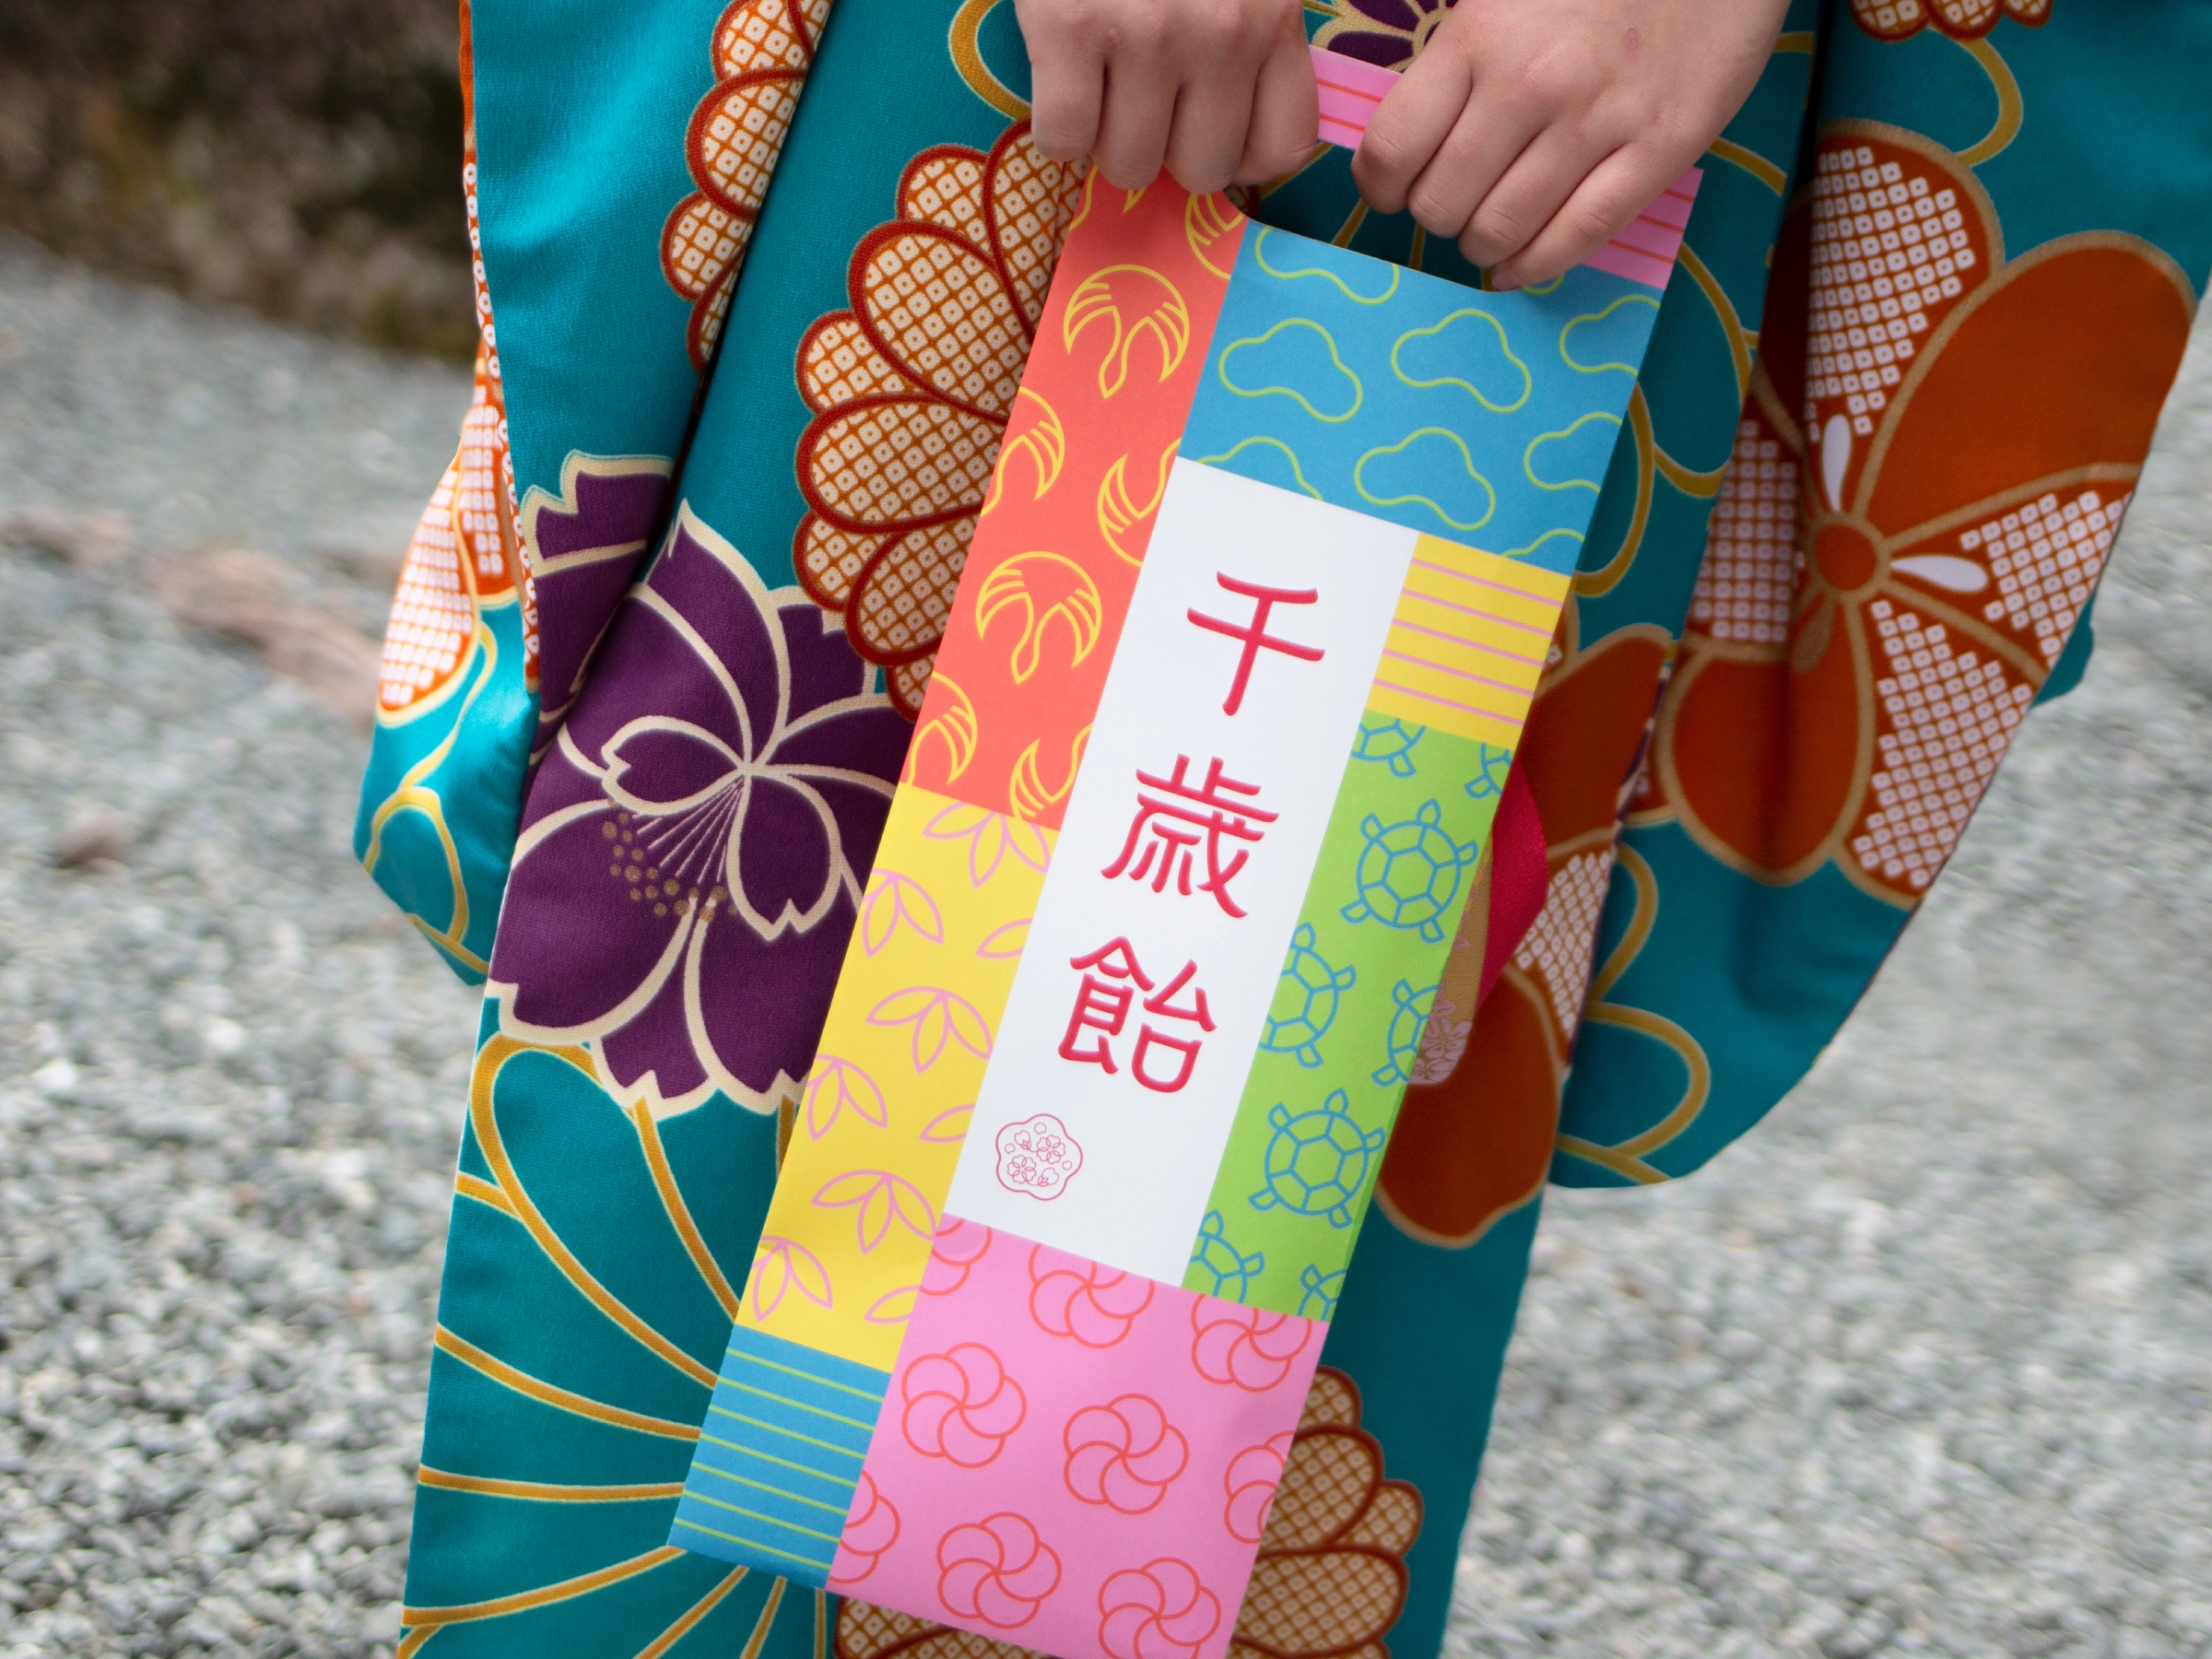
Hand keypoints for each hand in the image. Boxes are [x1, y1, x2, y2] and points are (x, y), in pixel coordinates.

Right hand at [1016, 0, 1318, 192]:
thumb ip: (1253, 27)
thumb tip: (1228, 128)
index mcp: (1272, 11)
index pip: (1284, 146)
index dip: (1240, 151)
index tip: (1206, 126)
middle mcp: (1223, 32)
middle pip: (1203, 170)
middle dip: (1167, 147)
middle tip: (1139, 98)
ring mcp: (1149, 34)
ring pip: (1129, 165)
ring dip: (1106, 137)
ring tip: (1097, 81)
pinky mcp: (1072, 27)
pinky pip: (1063, 140)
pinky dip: (1054, 127)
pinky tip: (1059, 79)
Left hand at [1351, 0, 1788, 287]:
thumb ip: (1457, 62)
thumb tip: (1409, 143)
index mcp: (1479, 37)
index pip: (1393, 148)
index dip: (1381, 188)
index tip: (1392, 192)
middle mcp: (1530, 84)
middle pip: (1441, 203)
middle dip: (1438, 218)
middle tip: (1455, 206)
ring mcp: (1597, 122)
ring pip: (1501, 231)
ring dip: (1482, 247)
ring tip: (1488, 235)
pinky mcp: (1659, 151)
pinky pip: (1577, 237)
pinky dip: (1534, 266)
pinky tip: (1518, 268)